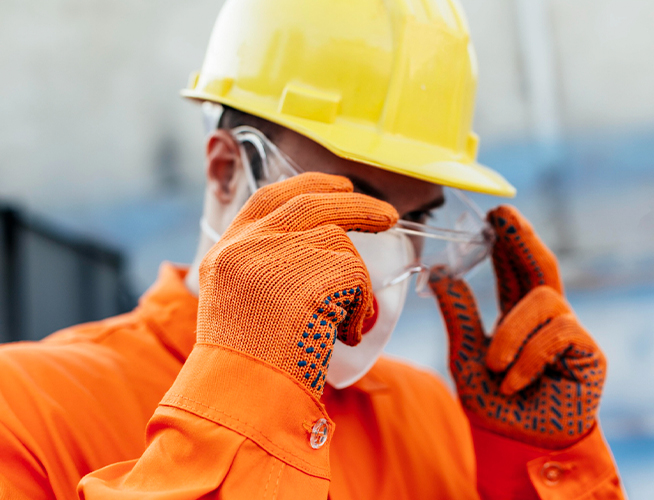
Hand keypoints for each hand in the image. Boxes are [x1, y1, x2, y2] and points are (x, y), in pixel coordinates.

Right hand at [197, 173, 397, 398]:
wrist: (240, 398)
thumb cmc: (244, 365)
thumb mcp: (237, 303)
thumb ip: (265, 268)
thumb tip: (320, 246)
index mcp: (226, 250)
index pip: (268, 198)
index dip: (307, 185)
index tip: (338, 185)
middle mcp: (248, 244)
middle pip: (312, 203)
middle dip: (356, 205)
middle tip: (388, 215)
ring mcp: (279, 254)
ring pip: (340, 246)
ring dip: (353, 284)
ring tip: (340, 324)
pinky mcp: (312, 272)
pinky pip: (357, 278)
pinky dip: (360, 308)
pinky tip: (343, 335)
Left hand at [429, 205, 605, 448]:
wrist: (520, 447)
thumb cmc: (496, 404)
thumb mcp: (465, 357)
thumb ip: (459, 315)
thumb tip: (441, 272)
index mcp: (516, 316)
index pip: (512, 270)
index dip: (506, 241)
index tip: (494, 214)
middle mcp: (545, 318)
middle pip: (541, 266)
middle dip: (523, 238)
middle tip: (503, 214)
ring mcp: (569, 332)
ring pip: (543, 299)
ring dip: (511, 331)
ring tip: (494, 365)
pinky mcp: (589, 352)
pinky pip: (558, 332)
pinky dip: (529, 356)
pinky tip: (516, 381)